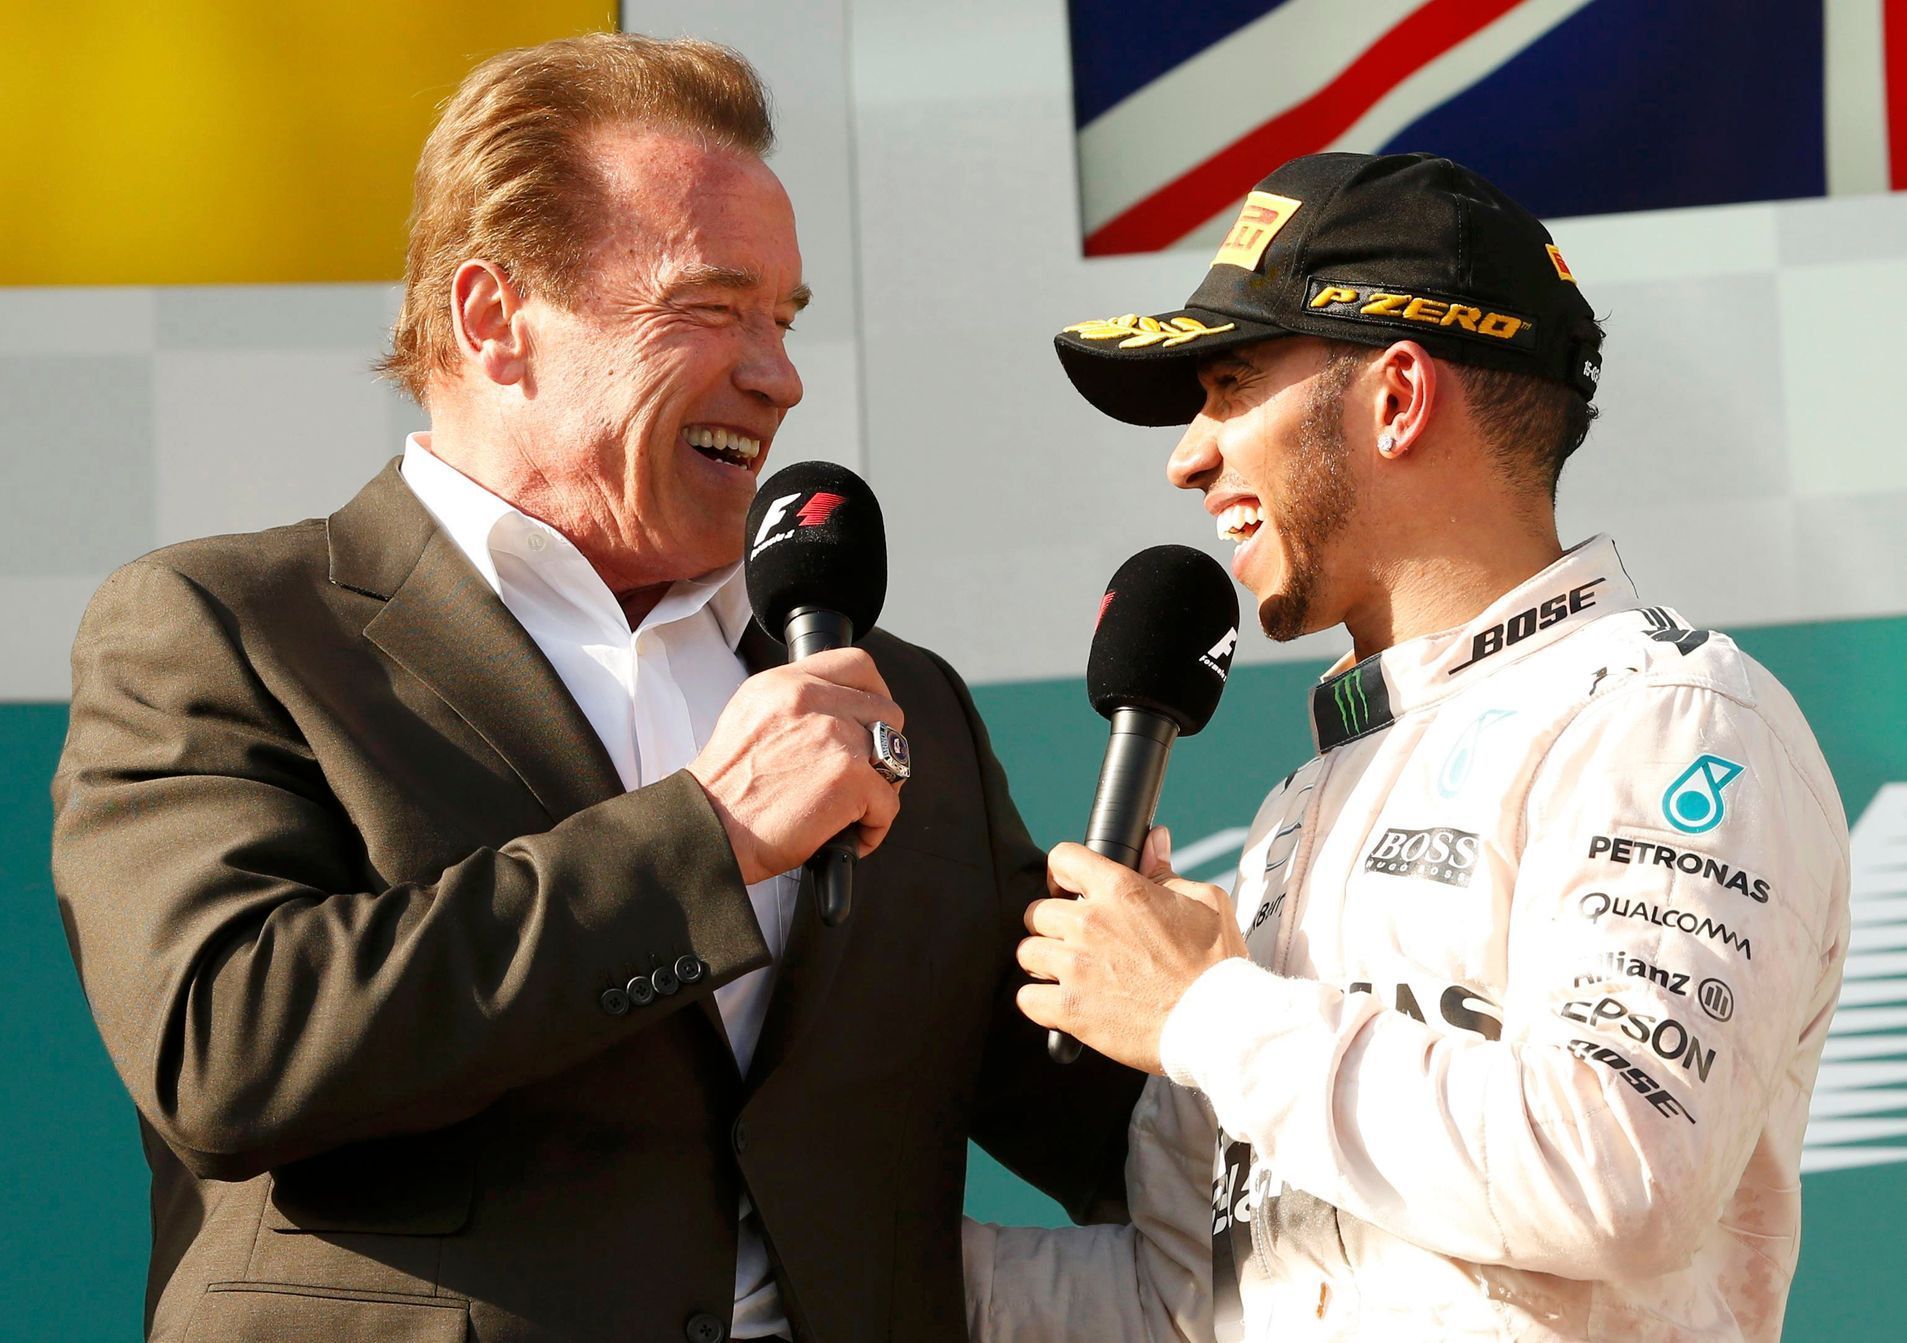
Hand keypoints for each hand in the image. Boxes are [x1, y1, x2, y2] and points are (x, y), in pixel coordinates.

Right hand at [687, 648, 904, 884]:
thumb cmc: (726, 791)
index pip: (857, 665)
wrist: (707, 829)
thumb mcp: (751, 717)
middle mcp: (811, 699)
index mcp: (785, 683)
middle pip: (886, 711)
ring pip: (894, 757)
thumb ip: (797, 705)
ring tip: (851, 811)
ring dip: (880, 788)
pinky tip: (846, 836)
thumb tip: (841, 714)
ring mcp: (835, 735)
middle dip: (881, 749)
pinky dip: (873, 828)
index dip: (875, 695)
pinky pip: (888, 803)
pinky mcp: (851, 776)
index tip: (871, 722)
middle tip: (861, 777)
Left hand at [1016, 828, 1246, 1074]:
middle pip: (1037, 911)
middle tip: (1075, 941)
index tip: (1069, 889)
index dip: (1063, 873)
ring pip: (1027, 952)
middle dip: (1053, 925)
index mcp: (1120, 890)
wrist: (1217, 1022)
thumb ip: (1166, 870)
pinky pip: (1026, 998)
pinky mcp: (1070, 1008)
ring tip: (1069, 972)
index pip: (1063, 858)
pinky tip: (1061, 1002)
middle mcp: (1090, 923)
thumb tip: (1154, 840)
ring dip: (1044, 962)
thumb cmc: (1216, 963)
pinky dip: (1039, 1001)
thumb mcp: (1204, 901)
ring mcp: (1076, 966)